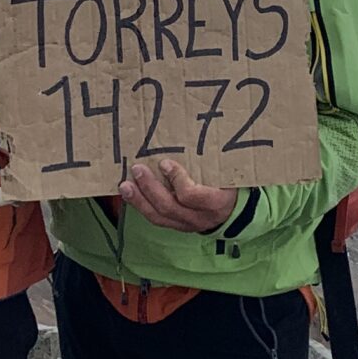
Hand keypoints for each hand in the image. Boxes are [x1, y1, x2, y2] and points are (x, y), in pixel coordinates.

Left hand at [120, 160, 237, 232]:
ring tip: (125, 186)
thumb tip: (190, 132)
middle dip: (150, 188)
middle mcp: (200, 217)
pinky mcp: (176, 226)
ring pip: (159, 216)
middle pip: (170, 206)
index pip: (191, 195)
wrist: (233, 211)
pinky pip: (156, 219)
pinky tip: (130, 194)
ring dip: (139, 200)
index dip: (176, 180)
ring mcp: (186, 225)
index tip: (165, 163)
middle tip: (137, 169)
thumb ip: (211, 160)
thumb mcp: (227, 173)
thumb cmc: (229, 184)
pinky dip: (141, 206)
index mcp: (216, 202)